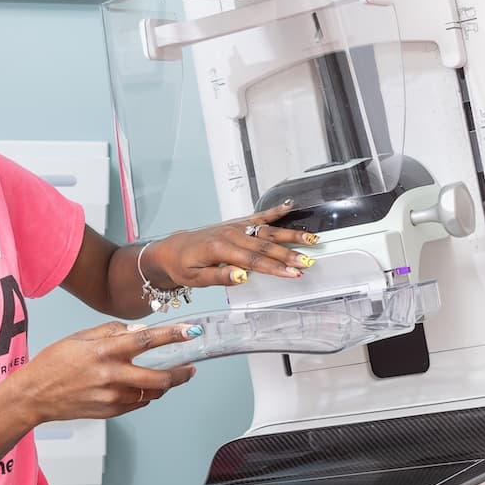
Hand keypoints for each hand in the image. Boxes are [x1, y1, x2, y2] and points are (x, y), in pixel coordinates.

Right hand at [8, 321, 201, 422]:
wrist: (34, 396)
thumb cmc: (52, 364)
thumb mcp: (79, 338)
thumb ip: (111, 332)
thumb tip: (139, 330)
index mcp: (103, 351)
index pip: (146, 340)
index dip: (172, 335)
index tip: (190, 331)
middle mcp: (110, 376)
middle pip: (158, 378)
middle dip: (180, 374)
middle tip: (190, 368)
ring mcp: (110, 397)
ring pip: (151, 394)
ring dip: (164, 386)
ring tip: (168, 377)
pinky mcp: (109, 412)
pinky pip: (138, 404)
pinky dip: (146, 396)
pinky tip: (144, 388)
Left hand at [145, 202, 317, 287]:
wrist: (172, 250)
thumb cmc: (183, 266)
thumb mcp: (196, 278)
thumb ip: (220, 276)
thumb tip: (242, 276)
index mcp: (219, 249)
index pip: (253, 261)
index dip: (275, 268)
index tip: (292, 273)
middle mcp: (230, 235)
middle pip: (265, 246)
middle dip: (289, 254)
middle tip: (308, 261)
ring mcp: (235, 227)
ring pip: (267, 231)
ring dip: (290, 235)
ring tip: (311, 239)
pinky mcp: (237, 224)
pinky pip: (258, 217)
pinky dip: (275, 211)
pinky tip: (289, 206)